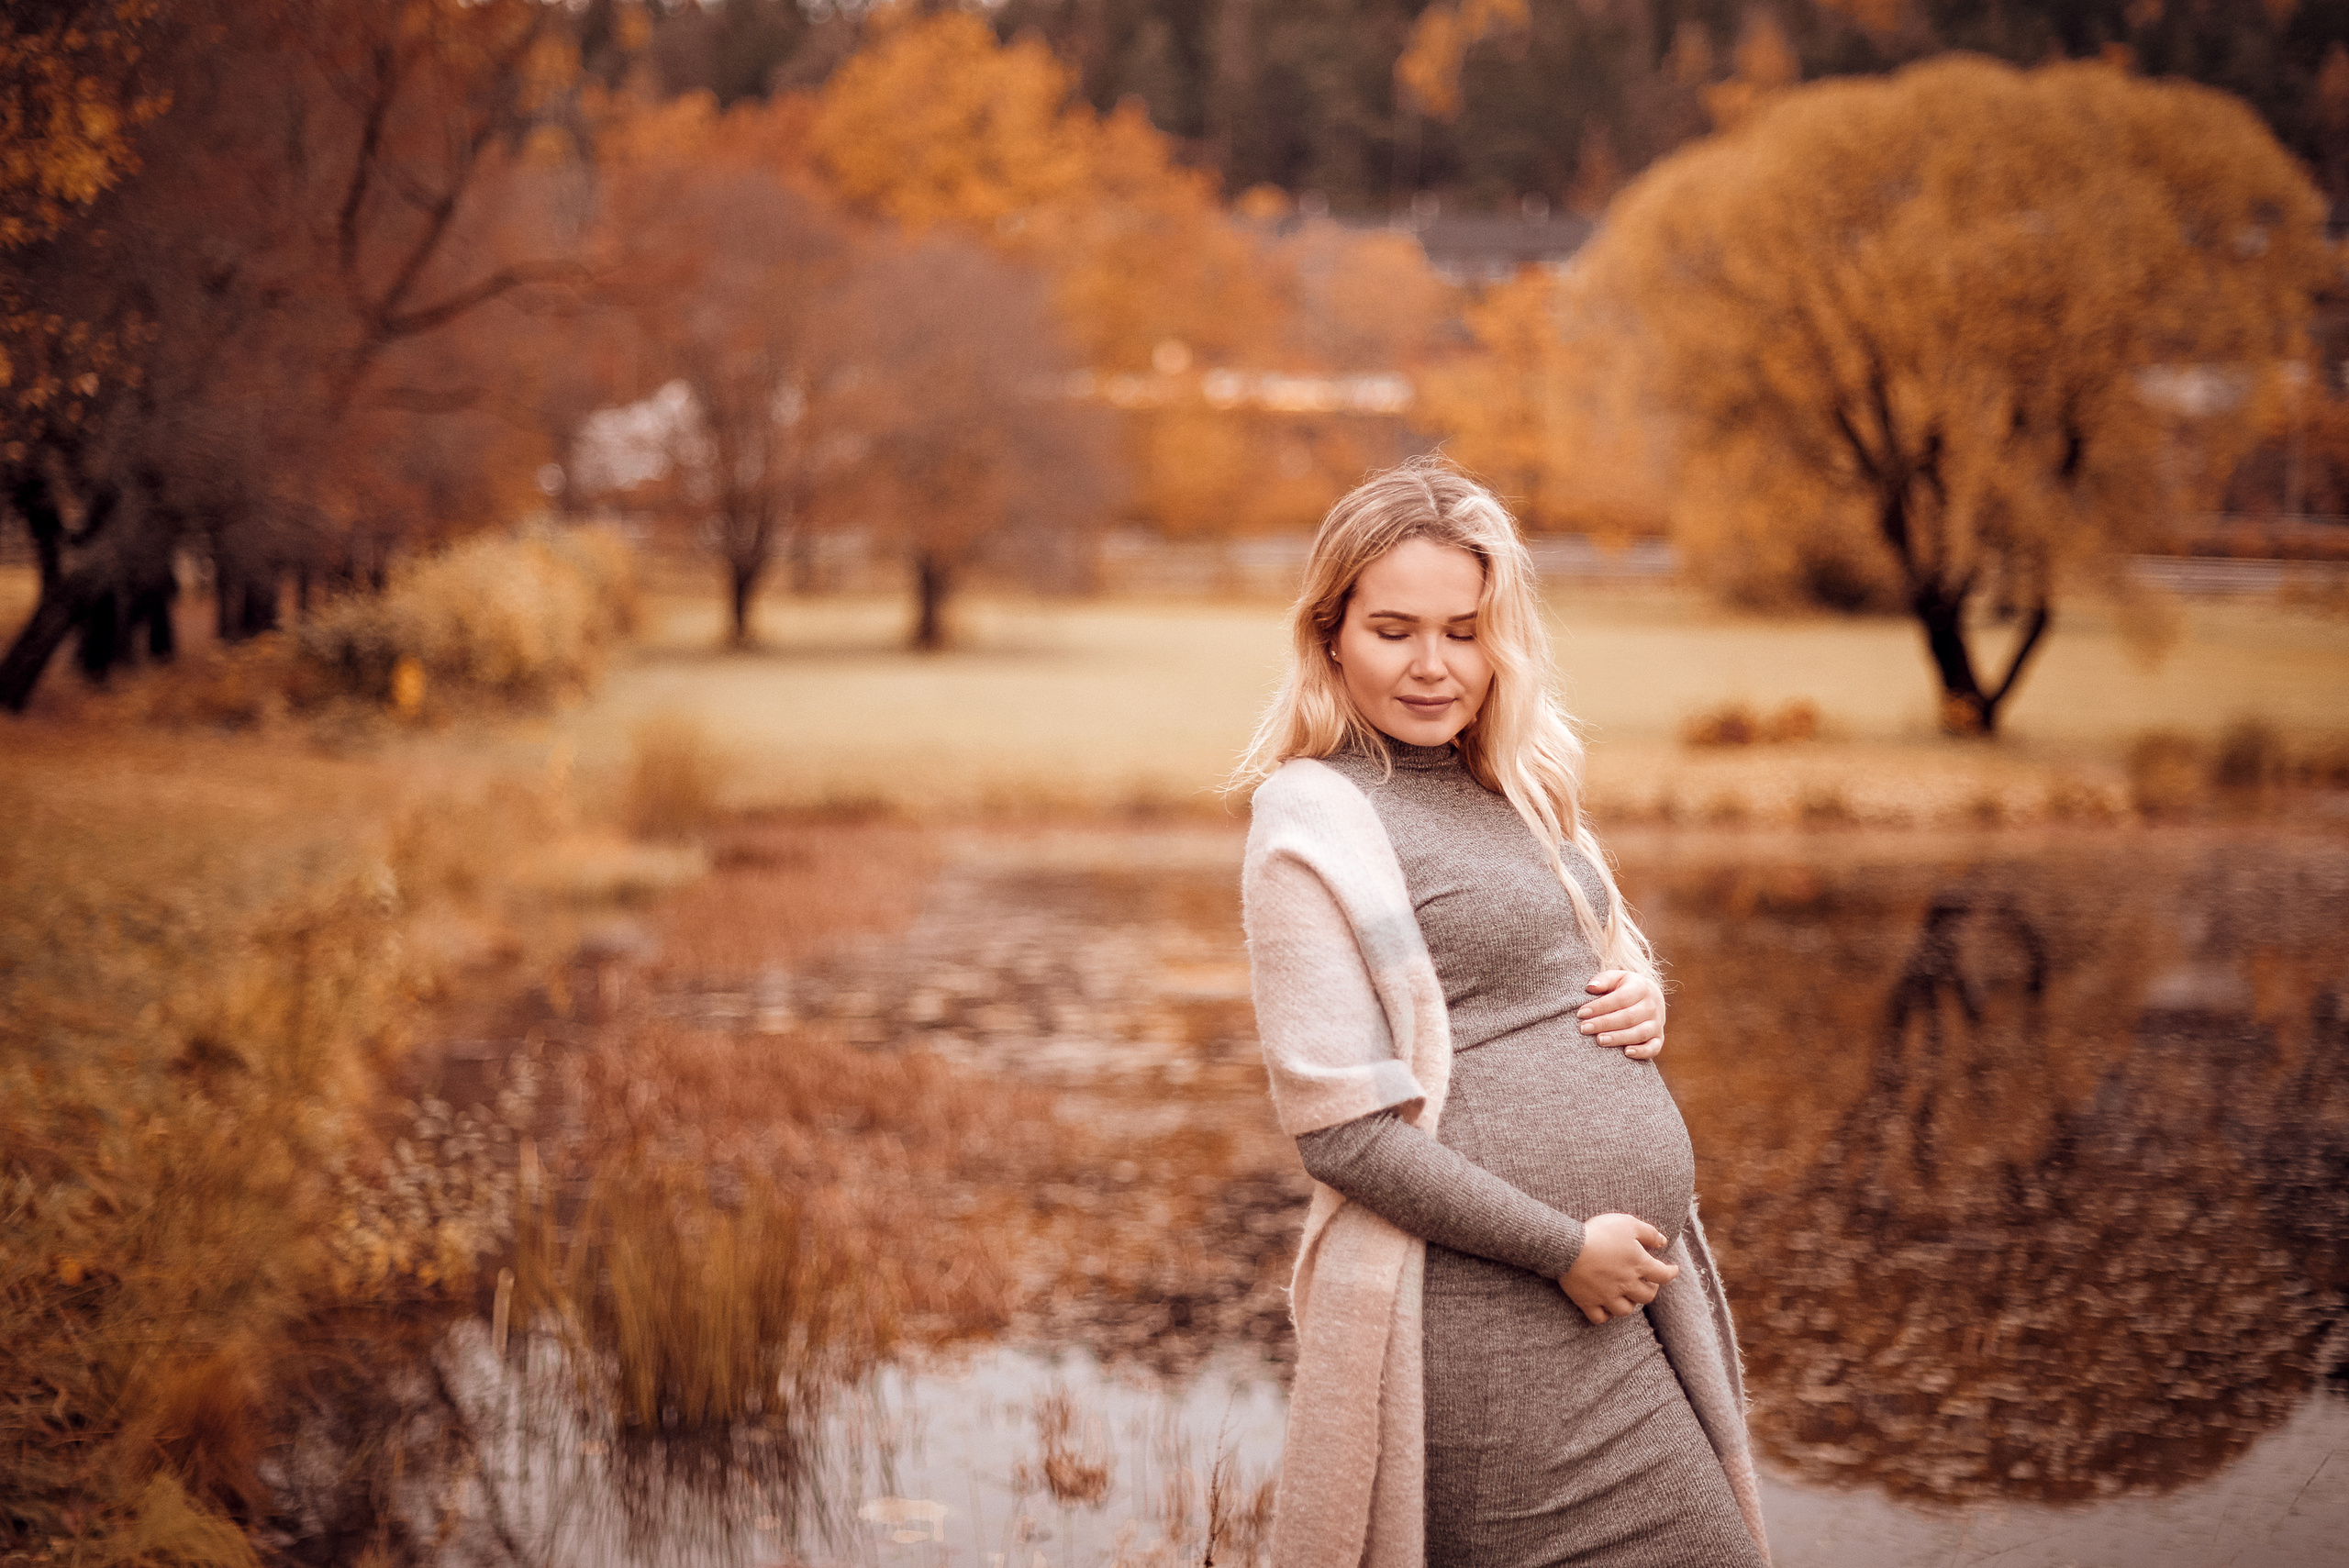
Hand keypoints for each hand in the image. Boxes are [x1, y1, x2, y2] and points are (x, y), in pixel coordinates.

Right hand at [1560, 1213, 1678, 1324]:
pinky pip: (1600, 1318)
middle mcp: (1626, 1285)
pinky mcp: (1588, 1302)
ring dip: (1630, 1304)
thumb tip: (1663, 1242)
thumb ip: (1649, 1233)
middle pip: (1646, 1296)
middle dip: (1650, 1289)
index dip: (1671, 1272)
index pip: (1663, 1275)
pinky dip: (1605, 1315)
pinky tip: (1605, 1307)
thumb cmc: (1599, 1232)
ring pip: (1625, 1310)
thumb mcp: (1628, 1224)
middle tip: (1647, 1282)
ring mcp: (1607, 1296)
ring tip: (1627, 1296)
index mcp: (1639, 1265)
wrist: (1567, 1247)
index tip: (1673, 1269)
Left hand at [1579, 970, 1665, 1059]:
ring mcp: (1657, 1023)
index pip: (1620, 998)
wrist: (1650, 997)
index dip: (1600, 1006)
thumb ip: (1603, 980)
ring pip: (1639, 1033)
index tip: (1581, 1013)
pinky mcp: (1659, 1038)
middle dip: (1604, 1024)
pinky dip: (1642, 1052)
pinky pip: (1654, 1047)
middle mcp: (1651, 1006)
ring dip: (1619, 1038)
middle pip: (1628, 1017)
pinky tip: (1626, 1053)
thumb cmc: (1625, 987)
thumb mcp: (1616, 978)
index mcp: (1641, 987)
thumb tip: (1591, 987)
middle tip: (1584, 1028)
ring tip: (1599, 1040)